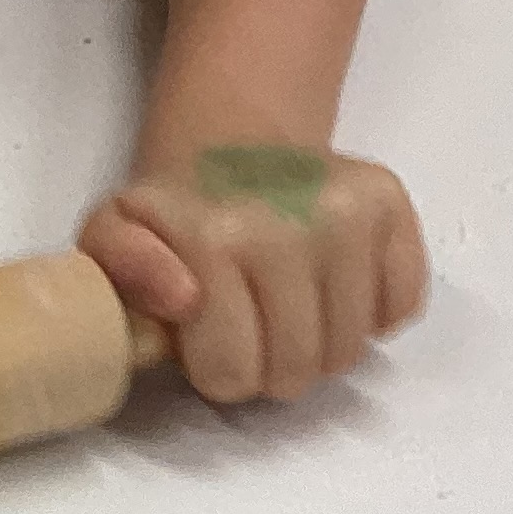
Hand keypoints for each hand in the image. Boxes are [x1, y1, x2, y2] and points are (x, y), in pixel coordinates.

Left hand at [79, 146, 427, 403]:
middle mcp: (293, 224)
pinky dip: (367, 317)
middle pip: (296, 369)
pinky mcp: (393, 208)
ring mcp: (351, 215)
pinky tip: (328, 290)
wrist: (234, 141)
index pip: (234, 372)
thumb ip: (123, 271)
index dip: (217, 372)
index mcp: (217, 240)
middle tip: (249, 333)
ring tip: (284, 314)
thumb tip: (183, 297)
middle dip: (267, 370)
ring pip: (348, 350)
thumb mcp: (112, 235)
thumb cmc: (173, 210)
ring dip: (315, 351)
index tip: (207, 343)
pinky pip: (399, 309)